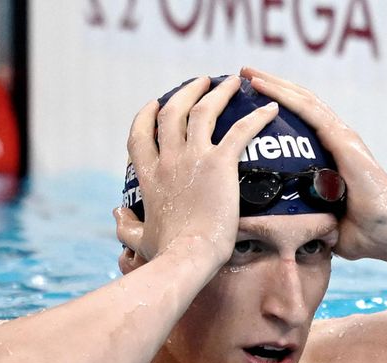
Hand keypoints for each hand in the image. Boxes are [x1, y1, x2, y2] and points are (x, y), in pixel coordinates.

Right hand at [115, 75, 279, 263]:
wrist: (188, 256)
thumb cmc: (167, 254)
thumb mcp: (139, 239)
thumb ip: (125, 226)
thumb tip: (116, 212)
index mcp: (149, 177)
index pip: (140, 136)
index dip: (146, 116)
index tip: (154, 104)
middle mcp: (168, 160)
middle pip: (172, 113)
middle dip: (186, 93)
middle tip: (201, 83)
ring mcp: (193, 158)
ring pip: (202, 111)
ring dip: (218, 93)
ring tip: (233, 82)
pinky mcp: (219, 164)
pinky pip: (240, 131)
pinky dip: (256, 118)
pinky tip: (270, 109)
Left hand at [240, 67, 386, 260]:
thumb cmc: (363, 232)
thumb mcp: (324, 221)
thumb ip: (305, 217)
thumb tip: (280, 229)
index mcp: (333, 154)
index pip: (303, 122)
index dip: (279, 107)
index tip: (252, 100)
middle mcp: (337, 138)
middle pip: (300, 104)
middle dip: (272, 87)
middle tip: (244, 76)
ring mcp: (341, 136)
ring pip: (302, 100)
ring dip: (273, 84)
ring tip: (248, 73)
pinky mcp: (342, 139)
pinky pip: (309, 111)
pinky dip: (283, 96)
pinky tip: (262, 86)